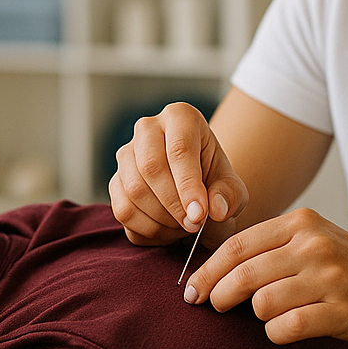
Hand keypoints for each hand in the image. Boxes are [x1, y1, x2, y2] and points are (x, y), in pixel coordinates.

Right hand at [109, 102, 249, 245]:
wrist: (195, 191)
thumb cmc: (214, 182)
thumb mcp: (232, 188)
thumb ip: (229, 196)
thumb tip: (216, 210)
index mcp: (181, 117)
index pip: (179, 149)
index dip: (188, 186)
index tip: (200, 215)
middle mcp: (148, 128)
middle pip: (150, 167)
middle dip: (173, 205)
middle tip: (193, 225)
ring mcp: (126, 154)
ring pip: (134, 190)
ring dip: (161, 219)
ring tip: (183, 226)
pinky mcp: (115, 181)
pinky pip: (123, 210)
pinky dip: (146, 229)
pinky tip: (166, 230)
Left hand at [184, 208, 347, 345]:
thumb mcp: (315, 239)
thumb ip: (273, 246)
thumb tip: (216, 268)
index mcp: (302, 223)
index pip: (238, 245)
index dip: (208, 270)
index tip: (192, 289)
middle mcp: (314, 245)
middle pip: (243, 274)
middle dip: (218, 295)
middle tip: (212, 307)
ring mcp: (329, 278)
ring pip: (262, 302)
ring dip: (255, 316)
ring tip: (268, 316)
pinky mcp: (340, 311)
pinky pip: (286, 327)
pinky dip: (276, 333)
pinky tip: (285, 330)